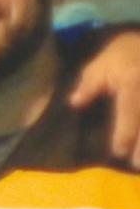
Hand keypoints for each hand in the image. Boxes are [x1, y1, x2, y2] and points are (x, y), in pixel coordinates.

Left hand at [69, 32, 139, 168]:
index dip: (125, 134)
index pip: (130, 111)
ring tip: (138, 166)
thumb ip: (88, 87)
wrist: (139, 41)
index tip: (118, 152)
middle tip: (137, 167)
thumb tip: (75, 102)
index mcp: (133, 81)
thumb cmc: (114, 57)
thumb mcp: (96, 67)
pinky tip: (139, 155)